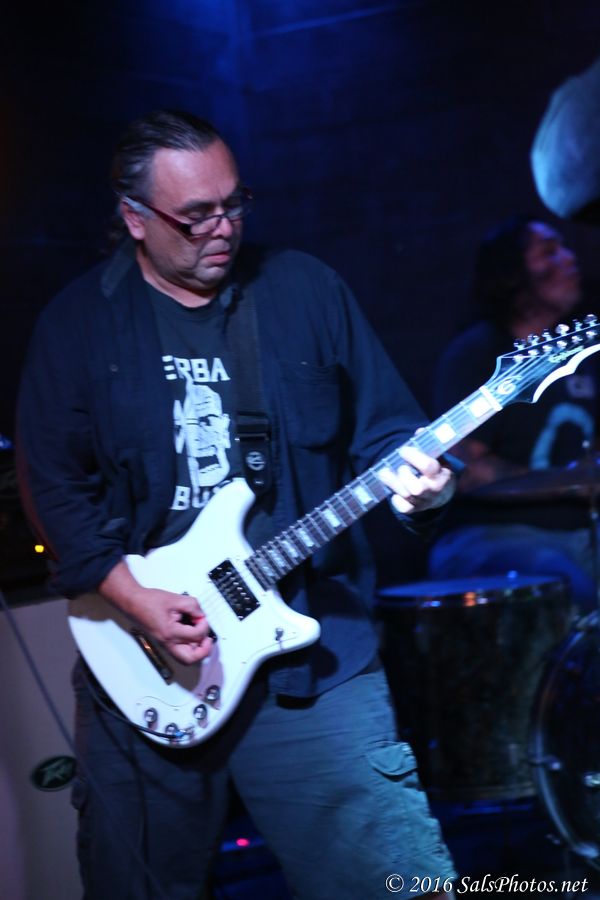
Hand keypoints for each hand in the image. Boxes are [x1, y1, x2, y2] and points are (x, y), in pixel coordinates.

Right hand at [99, 561, 213, 664]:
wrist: (133, 603)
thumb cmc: (148, 601)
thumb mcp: (175, 599)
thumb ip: (193, 606)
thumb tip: (201, 614)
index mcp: (170, 633)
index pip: (196, 636)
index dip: (204, 625)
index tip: (203, 617)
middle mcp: (167, 642)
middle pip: (190, 659)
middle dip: (204, 650)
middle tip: (208, 639)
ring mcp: (165, 644)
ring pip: (185, 657)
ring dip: (197, 649)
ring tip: (200, 635)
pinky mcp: (165, 642)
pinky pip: (180, 650)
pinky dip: (189, 645)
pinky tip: (191, 632)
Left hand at [377, 445, 455, 515]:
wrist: (442, 494)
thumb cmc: (436, 470)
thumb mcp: (438, 457)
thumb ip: (429, 444)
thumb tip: (419, 431)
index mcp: (442, 475)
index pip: (428, 466)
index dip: (413, 456)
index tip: (403, 449)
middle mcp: (434, 490)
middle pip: (416, 488)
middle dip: (404, 473)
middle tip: (400, 466)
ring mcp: (424, 502)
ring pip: (406, 495)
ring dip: (392, 482)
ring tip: (385, 473)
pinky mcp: (414, 510)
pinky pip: (402, 507)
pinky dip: (395, 498)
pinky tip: (395, 490)